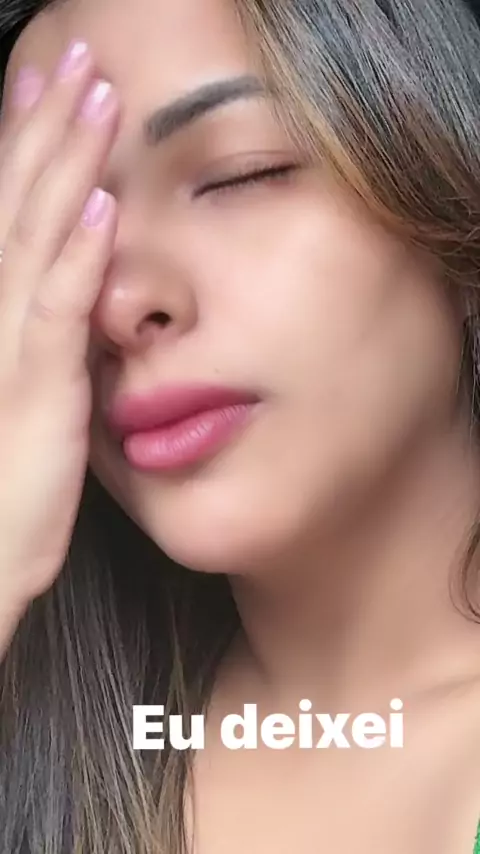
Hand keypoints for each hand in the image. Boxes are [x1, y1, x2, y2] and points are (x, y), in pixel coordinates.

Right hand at [0, 41, 118, 653]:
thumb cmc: (4, 486)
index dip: (28, 147)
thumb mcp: (25, 398)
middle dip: (45, 126)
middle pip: (19, 201)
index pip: (11, 214)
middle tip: (71, 58)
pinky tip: (105, 207)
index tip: (50, 89)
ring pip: (37, 233)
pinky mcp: (35, 384)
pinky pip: (57, 306)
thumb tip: (79, 302)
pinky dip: (79, 253)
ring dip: (65, 161)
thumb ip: (48, 343)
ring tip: (92, 93)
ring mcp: (9, 344)